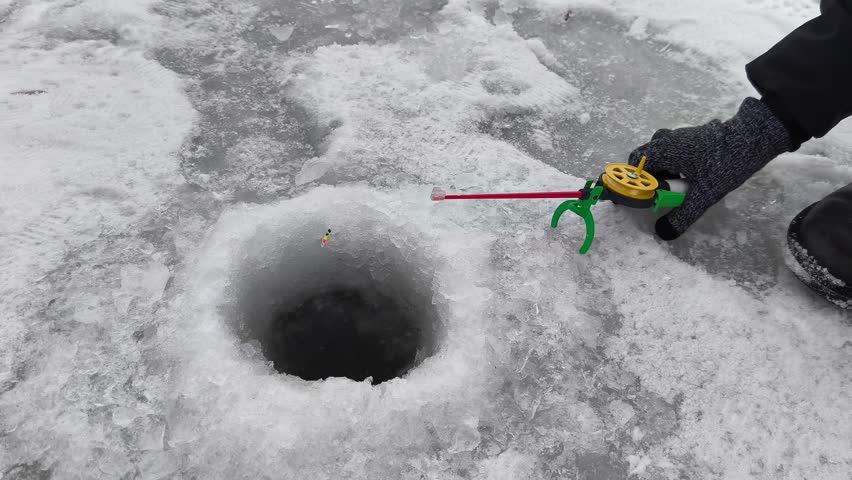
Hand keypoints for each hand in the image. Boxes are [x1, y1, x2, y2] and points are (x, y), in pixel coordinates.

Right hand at [629, 98, 792, 239]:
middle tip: (664, 191)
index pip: (636, 161)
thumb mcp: (703, 195)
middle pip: (649, 156)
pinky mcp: (696, 134)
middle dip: (653, 175)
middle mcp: (669, 139)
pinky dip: (678, 161)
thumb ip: (682, 215)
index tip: (643, 193)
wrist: (754, 137)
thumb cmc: (724, 164)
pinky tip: (694, 173)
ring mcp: (683, 134)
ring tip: (680, 183)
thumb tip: (663, 233)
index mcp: (665, 150)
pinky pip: (677, 148)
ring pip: (664, 151)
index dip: (635, 178)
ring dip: (666, 167)